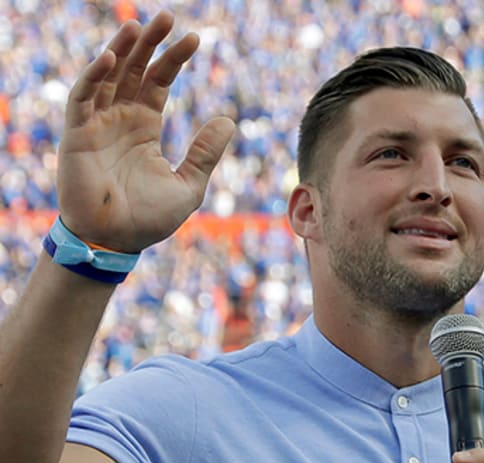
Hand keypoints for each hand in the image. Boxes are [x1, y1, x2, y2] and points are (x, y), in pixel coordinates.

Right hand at [57, 11, 234, 251]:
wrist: (116, 242)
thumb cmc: (149, 218)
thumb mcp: (188, 184)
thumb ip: (205, 152)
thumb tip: (228, 120)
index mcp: (145, 127)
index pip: (158, 82)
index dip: (174, 59)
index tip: (195, 39)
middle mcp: (120, 119)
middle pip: (135, 71)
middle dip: (149, 43)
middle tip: (167, 16)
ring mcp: (97, 124)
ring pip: (108, 76)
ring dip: (122, 50)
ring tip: (139, 26)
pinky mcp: (77, 135)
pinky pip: (83, 98)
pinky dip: (95, 76)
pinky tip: (112, 58)